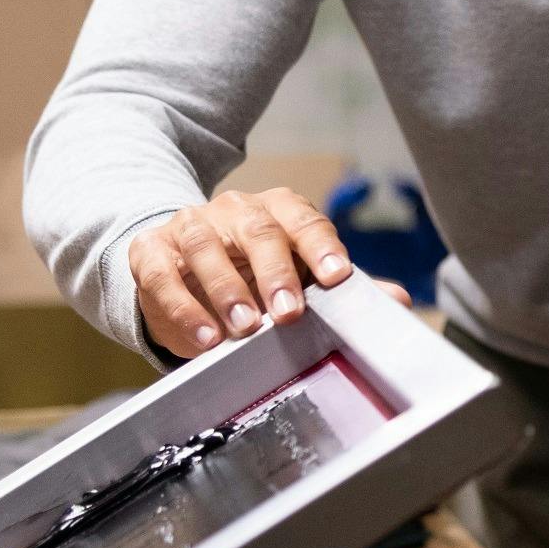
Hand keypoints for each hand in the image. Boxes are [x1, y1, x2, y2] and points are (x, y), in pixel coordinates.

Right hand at [127, 188, 404, 356]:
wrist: (182, 268)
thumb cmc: (254, 274)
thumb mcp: (299, 280)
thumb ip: (342, 289)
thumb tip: (398, 301)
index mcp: (279, 211)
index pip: (305, 221)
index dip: (322, 249)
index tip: (338, 279)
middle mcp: (234, 210)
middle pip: (258, 231)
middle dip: (275, 273)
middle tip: (289, 313)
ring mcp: (190, 226)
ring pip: (205, 247)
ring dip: (226, 290)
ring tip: (244, 328)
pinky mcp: (150, 251)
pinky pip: (162, 274)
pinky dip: (183, 306)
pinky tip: (204, 337)